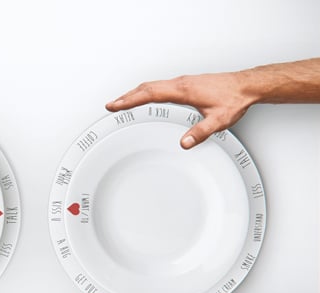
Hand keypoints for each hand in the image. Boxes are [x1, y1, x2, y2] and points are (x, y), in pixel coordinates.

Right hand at [106, 71, 255, 148]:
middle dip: (126, 97)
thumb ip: (200, 132)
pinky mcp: (186, 84)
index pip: (149, 94)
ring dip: (136, 93)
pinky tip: (147, 97)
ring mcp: (183, 82)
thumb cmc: (234, 99)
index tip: (115, 105)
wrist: (247, 86)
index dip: (130, 100)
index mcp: (183, 90)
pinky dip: (147, 91)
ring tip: (123, 101)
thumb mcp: (219, 120)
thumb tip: (184, 143)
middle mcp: (180, 84)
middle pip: (146, 87)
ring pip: (153, 85)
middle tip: (112, 105)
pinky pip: (160, 86)